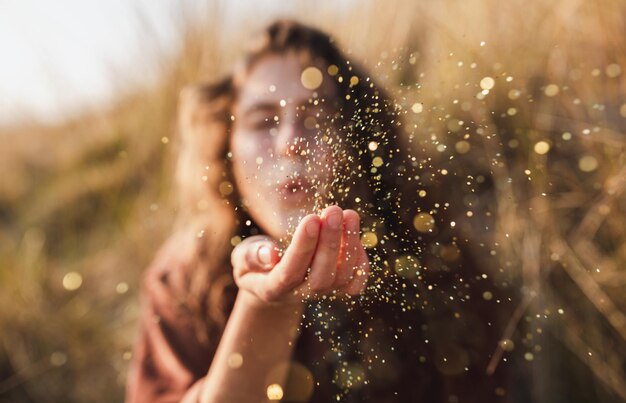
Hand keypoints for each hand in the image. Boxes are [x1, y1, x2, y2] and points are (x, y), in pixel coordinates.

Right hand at [231, 206, 369, 304]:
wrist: (272, 285)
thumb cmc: (255, 265)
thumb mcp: (242, 259)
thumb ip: (251, 256)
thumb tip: (272, 254)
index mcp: (273, 288)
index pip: (291, 270)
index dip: (303, 246)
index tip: (311, 218)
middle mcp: (301, 294)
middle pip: (322, 275)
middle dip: (330, 242)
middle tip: (334, 210)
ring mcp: (322, 294)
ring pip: (343, 277)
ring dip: (350, 244)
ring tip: (349, 214)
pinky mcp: (338, 290)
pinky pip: (355, 282)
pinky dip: (360, 259)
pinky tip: (352, 232)